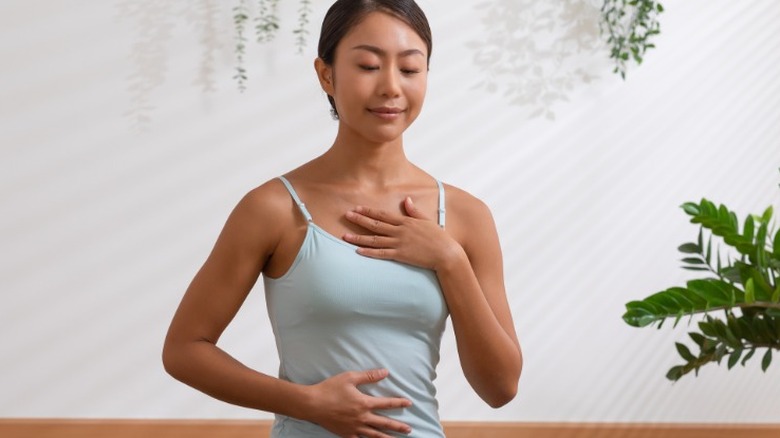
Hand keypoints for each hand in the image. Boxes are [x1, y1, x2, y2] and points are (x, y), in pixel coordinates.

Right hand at [306, 369, 411, 437]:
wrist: (312, 404)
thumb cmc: (330, 389)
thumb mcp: (349, 377)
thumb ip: (369, 376)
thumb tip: (385, 372)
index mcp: (364, 403)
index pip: (386, 403)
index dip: (399, 403)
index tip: (409, 403)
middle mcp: (362, 417)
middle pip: (384, 423)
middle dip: (398, 426)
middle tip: (409, 430)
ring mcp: (354, 428)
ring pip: (375, 435)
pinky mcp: (346, 434)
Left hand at [343, 197, 462, 270]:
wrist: (446, 254)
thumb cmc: (438, 238)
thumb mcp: (426, 221)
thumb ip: (414, 211)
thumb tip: (407, 200)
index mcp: (406, 222)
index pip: (383, 215)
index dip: (369, 211)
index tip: (357, 208)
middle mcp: (400, 231)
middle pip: (375, 225)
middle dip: (359, 220)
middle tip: (346, 215)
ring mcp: (399, 244)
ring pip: (374, 240)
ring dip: (358, 238)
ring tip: (344, 236)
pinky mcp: (400, 256)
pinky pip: (381, 254)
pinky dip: (369, 252)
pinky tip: (358, 251)